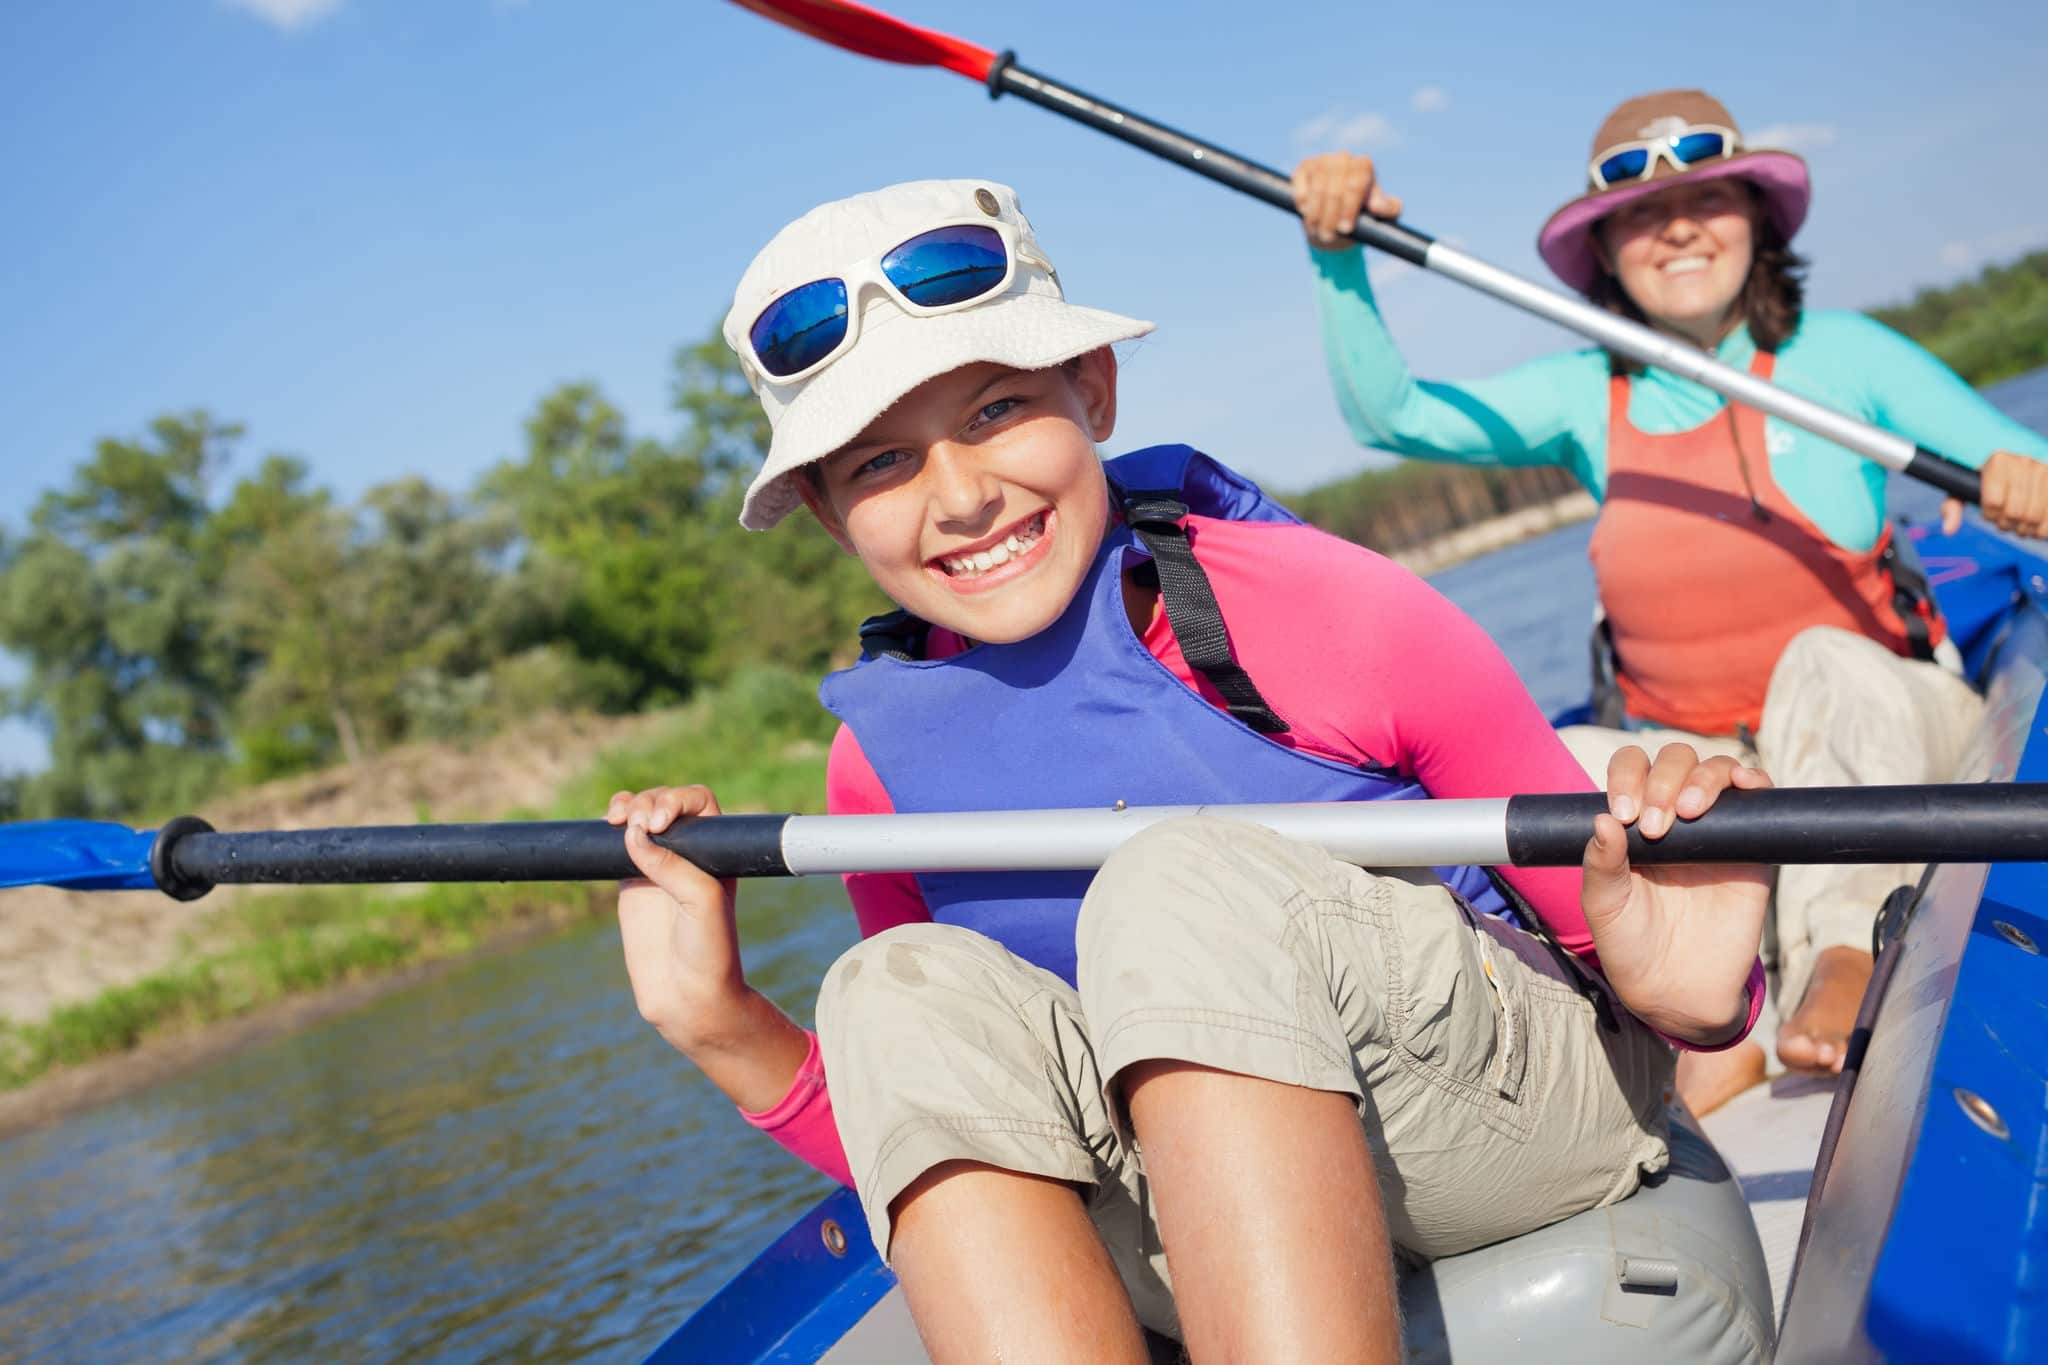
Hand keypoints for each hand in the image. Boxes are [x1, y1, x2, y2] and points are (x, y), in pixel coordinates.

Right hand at [608, 784, 750, 1054]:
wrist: (686, 995)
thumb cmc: (709, 949)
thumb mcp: (702, 902)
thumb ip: (672, 865)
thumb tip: (634, 833)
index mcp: (716, 851)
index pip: (699, 803)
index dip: (677, 800)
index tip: (661, 822)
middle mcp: (689, 853)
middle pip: (665, 804)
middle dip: (648, 803)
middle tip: (640, 824)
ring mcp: (659, 865)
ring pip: (640, 817)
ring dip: (628, 807)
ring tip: (618, 821)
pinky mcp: (631, 881)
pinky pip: (620, 842)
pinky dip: (612, 827)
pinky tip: (609, 824)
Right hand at [1291, 152, 1402, 250]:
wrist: (1338, 219)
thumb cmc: (1362, 216)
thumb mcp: (1382, 217)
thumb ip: (1389, 210)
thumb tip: (1377, 205)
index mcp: (1364, 166)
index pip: (1356, 183)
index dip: (1349, 207)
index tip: (1345, 228)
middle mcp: (1344, 159)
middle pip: (1335, 188)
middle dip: (1331, 216)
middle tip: (1329, 236)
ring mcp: (1322, 161)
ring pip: (1317, 188)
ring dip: (1316, 213)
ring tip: (1317, 232)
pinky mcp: (1304, 168)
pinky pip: (1301, 184)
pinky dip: (1302, 201)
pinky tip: (1306, 213)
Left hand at [1580, 744, 1772, 1044]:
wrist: (1677, 989)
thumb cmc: (1630, 943)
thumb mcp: (1603, 905)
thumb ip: (1600, 864)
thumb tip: (1602, 818)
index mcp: (1633, 820)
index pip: (1631, 769)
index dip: (1627, 776)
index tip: (1622, 813)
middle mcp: (1674, 815)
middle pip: (1675, 761)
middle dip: (1663, 781)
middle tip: (1653, 827)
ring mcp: (1716, 829)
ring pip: (1716, 771)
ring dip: (1703, 778)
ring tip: (1689, 812)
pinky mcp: (1753, 849)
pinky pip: (1760, 799)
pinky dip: (1755, 779)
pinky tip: (1745, 783)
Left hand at [1944, 450, 2047, 537]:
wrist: (2023, 474)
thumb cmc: (1990, 486)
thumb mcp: (1966, 491)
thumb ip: (1953, 507)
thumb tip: (1948, 530)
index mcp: (1998, 460)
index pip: (1993, 502)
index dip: (1990, 515)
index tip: (1990, 512)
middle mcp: (2023, 461)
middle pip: (2014, 511)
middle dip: (2006, 524)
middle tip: (2006, 521)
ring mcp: (2044, 470)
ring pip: (2033, 517)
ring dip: (2024, 529)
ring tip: (2019, 523)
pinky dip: (2040, 530)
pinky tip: (2035, 524)